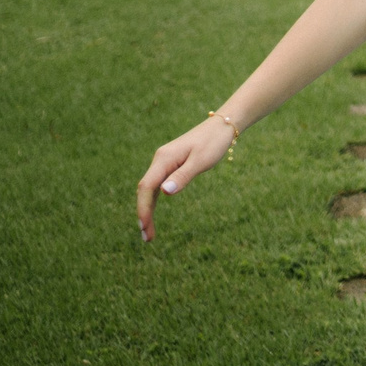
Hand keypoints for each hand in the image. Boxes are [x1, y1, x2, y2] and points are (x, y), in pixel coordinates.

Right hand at [137, 114, 235, 240]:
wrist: (222, 126)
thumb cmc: (213, 143)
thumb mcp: (201, 161)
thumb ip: (183, 176)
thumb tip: (164, 193)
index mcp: (164, 159)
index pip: (146, 187)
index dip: (143, 208)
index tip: (144, 227)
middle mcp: (160, 160)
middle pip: (145, 190)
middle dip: (144, 213)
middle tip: (147, 238)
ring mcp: (164, 162)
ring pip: (150, 189)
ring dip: (148, 209)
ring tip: (149, 233)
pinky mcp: (170, 165)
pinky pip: (157, 185)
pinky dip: (154, 200)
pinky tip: (153, 213)